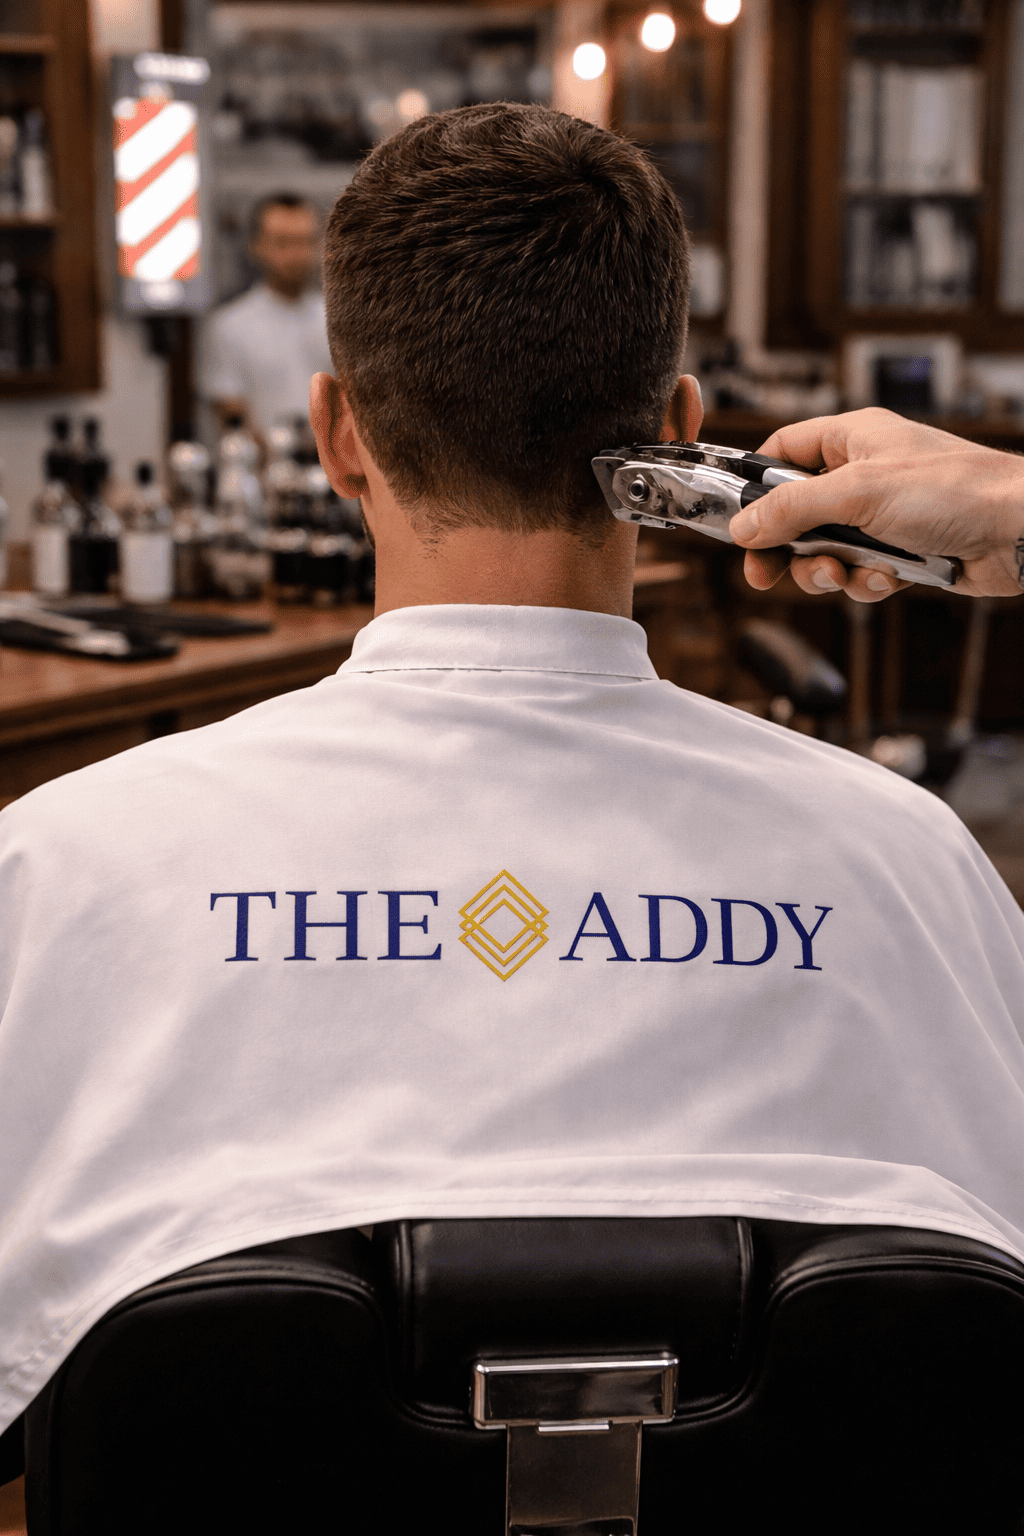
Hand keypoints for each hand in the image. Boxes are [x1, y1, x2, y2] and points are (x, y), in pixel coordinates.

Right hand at [728, 407, 1023, 600]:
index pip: (782, 452)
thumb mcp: (858, 492)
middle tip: (765, 573)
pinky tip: (889, 578)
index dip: (755, 486)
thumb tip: (742, 525)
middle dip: (786, 547)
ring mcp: (881, 516)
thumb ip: (792, 508)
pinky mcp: (900, 552)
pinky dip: (866, 582)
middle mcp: (863, 475)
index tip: (735, 519)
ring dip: (828, 571)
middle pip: (795, 514)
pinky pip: (859, 573)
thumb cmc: (957, 489)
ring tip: (844, 573)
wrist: (1019, 530)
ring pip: (824, 551)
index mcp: (852, 439)